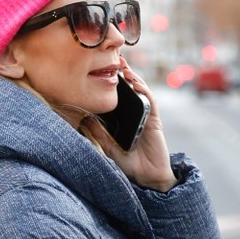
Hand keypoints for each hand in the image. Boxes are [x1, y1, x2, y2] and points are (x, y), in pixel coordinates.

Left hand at [87, 60, 176, 192]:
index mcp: (125, 120)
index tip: (102, 70)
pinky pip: (151, 103)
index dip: (113, 83)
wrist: (148, 178)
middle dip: (124, 74)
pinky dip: (144, 92)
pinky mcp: (155, 121)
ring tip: (124, 68)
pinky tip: (136, 85)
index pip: (119, 97)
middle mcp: (136, 115)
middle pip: (130, 90)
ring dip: (134, 78)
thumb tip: (84, 120)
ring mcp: (146, 117)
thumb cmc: (130, 164)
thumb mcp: (110, 148)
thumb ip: (100, 134)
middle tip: (115, 60)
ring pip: (141, 92)